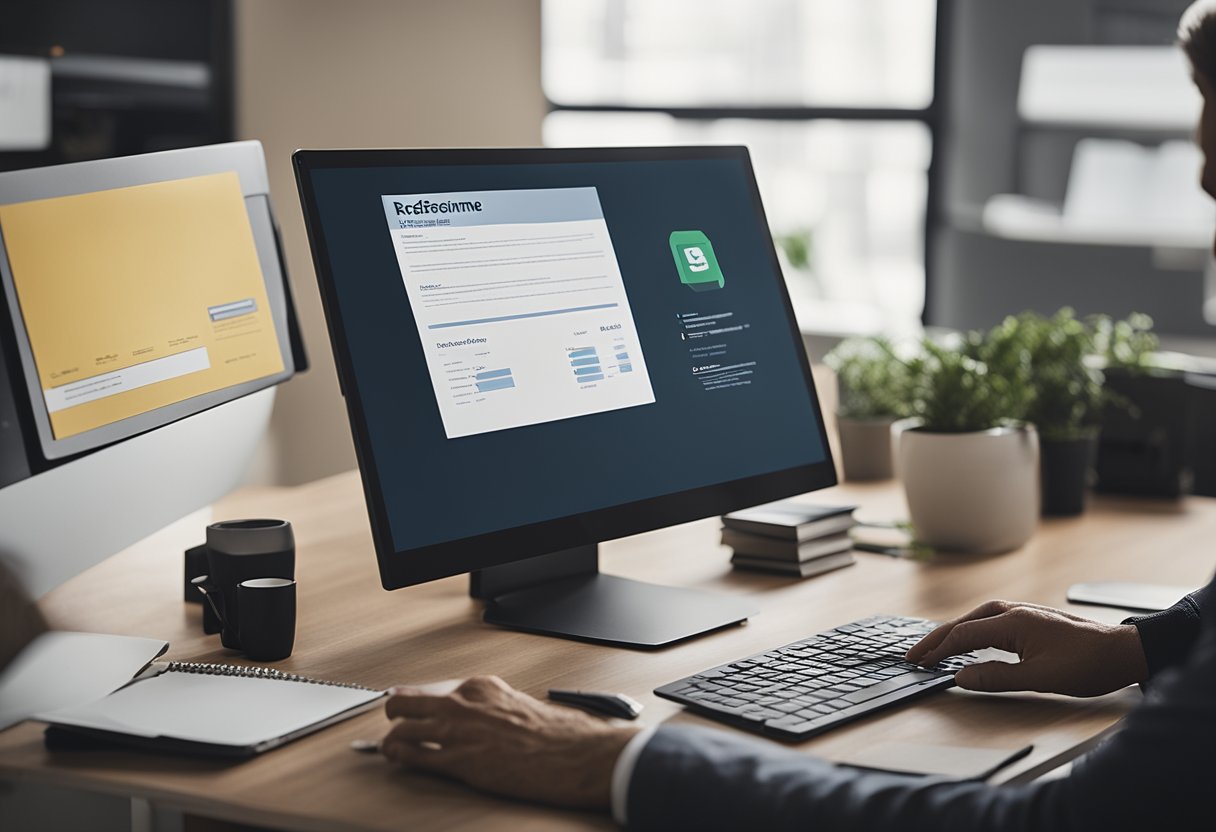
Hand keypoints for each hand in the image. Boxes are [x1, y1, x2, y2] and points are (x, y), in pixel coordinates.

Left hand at [381, 676, 640, 808]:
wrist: (573, 754)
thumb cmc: (556, 734)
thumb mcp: (517, 706)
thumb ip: (491, 709)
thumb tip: (477, 721)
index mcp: (481, 687)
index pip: (432, 689)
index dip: (415, 702)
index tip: (409, 708)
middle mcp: (464, 703)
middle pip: (405, 701)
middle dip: (396, 714)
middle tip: (395, 725)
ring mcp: (459, 731)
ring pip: (401, 728)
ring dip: (391, 740)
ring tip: (390, 748)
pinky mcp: (460, 761)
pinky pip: (414, 756)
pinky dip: (400, 758)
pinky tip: (399, 760)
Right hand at [904, 600, 1148, 696]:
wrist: (1123, 651)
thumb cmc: (1087, 664)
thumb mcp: (1039, 679)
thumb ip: (996, 677)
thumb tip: (960, 677)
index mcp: (1011, 622)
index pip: (961, 636)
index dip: (936, 650)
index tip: (918, 662)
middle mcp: (1012, 611)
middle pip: (962, 623)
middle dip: (935, 639)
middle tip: (914, 655)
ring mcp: (1021, 612)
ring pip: (974, 619)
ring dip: (952, 633)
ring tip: (934, 647)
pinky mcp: (1029, 618)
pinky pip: (988, 620)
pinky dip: (970, 630)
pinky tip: (969, 639)